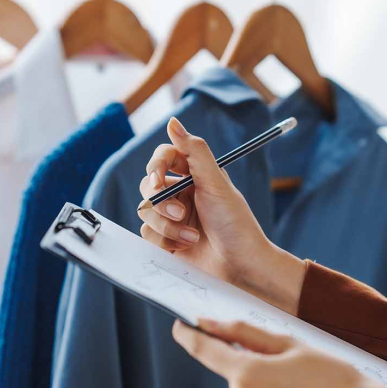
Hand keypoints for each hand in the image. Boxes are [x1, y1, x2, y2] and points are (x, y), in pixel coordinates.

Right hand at [138, 117, 305, 313]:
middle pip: (148, 186)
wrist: (240, 266)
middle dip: (161, 202)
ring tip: (192, 235)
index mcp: (194, 176)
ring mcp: (172, 218)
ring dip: (167, 225)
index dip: (156, 166)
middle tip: (181, 212)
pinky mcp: (165, 240)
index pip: (163, 158)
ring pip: (145, 211)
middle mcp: (181, 194)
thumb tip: (172, 121)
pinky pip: (147, 234)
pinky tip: (186, 246)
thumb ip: (194, 151)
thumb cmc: (235, 224)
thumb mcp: (216, 184)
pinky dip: (165, 241)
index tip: (158, 178)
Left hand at [172, 318, 386, 387]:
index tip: (181, 327)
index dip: (190, 337)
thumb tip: (207, 324)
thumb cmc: (332, 374)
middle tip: (292, 372)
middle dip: (252, 371)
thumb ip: (243, 332)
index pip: (205, 351)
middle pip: (233, 379)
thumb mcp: (291, 344)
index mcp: (246, 373)